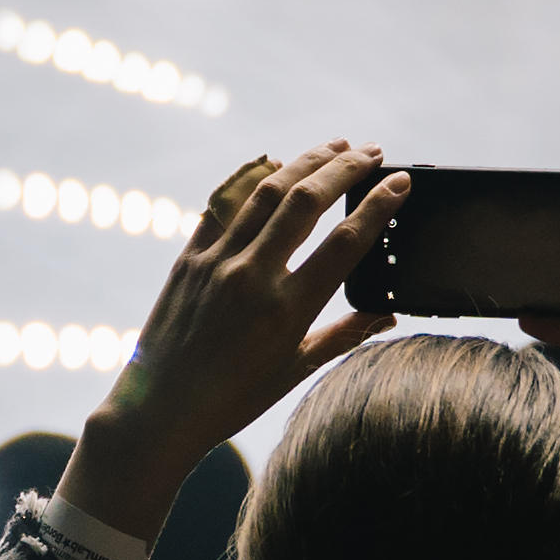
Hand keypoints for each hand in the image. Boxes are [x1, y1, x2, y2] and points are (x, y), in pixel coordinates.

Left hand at [61, 143, 406, 540]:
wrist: (159, 411)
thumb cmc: (233, 399)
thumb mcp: (296, 370)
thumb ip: (344, 334)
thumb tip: (388, 313)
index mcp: (287, 310)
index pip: (345, 243)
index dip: (378, 206)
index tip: (399, 183)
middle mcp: (252, 277)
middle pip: (306, 201)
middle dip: (345, 169)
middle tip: (373, 152)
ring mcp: (216, 263)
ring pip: (266, 192)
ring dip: (305, 163)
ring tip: (335, 148)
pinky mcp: (188, 258)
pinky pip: (223, 204)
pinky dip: (252, 179)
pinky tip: (276, 166)